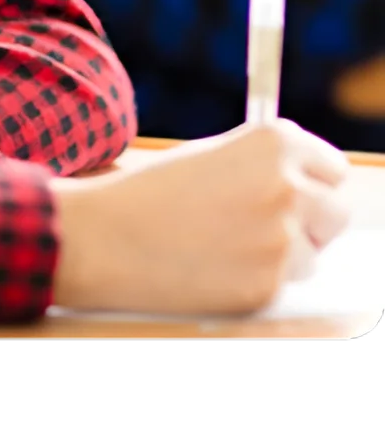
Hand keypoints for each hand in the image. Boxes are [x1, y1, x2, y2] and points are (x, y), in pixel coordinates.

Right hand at [49, 120, 351, 314]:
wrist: (96, 238)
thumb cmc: (144, 194)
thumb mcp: (209, 157)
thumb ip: (263, 166)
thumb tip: (303, 186)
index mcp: (274, 144)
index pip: (332, 168)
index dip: (308, 183)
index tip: (288, 193)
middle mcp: (288, 187)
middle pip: (334, 213)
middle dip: (305, 222)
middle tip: (257, 227)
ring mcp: (281, 240)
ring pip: (309, 255)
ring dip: (278, 257)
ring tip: (218, 248)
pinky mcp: (265, 287)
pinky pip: (277, 286)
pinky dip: (249, 283)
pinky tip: (208, 269)